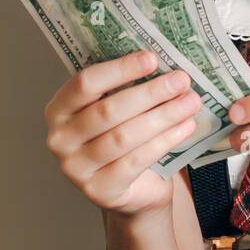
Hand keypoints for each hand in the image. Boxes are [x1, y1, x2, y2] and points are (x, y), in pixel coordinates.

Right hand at [44, 50, 201, 216]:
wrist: (130, 190)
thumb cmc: (122, 137)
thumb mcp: (116, 110)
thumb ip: (125, 88)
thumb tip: (161, 61)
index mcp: (59, 109)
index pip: (85, 83)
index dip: (119, 70)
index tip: (152, 59)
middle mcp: (60, 139)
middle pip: (108, 111)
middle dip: (150, 93)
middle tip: (181, 80)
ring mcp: (76, 168)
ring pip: (124, 136)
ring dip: (163, 116)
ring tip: (190, 102)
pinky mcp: (100, 190)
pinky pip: (135, 161)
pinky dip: (164, 141)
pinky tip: (186, 127)